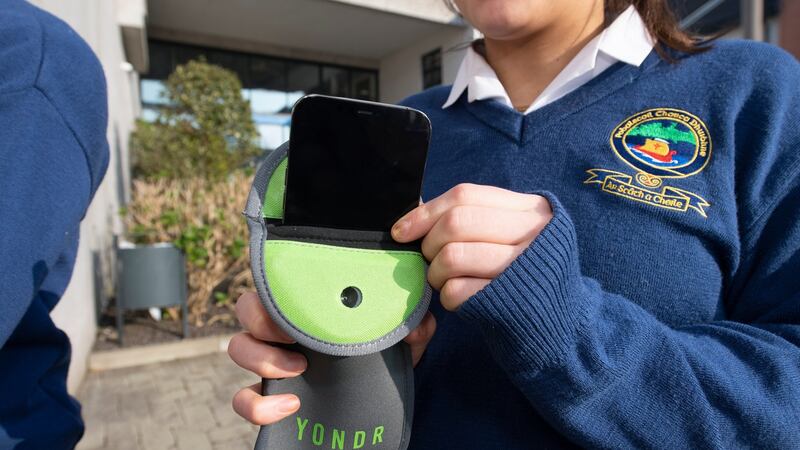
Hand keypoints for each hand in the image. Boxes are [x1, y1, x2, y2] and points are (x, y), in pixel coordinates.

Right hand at [229, 292, 435, 424]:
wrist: (379, 395)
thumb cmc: (382, 353)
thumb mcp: (402, 339)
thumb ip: (413, 327)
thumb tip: (419, 327)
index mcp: (309, 303)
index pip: (277, 279)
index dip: (276, 285)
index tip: (303, 299)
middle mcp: (284, 327)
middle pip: (248, 308)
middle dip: (264, 320)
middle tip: (296, 336)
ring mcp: (272, 360)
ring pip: (238, 348)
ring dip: (262, 358)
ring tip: (299, 369)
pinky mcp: (268, 395)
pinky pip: (242, 400)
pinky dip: (257, 405)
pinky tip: (289, 405)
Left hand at [391, 184, 551, 310]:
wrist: (560, 324)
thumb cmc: (523, 275)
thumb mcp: (513, 235)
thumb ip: (476, 217)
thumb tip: (414, 216)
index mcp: (532, 209)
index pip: (466, 196)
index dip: (427, 212)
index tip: (402, 231)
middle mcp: (535, 232)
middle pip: (457, 223)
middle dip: (430, 243)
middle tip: (430, 260)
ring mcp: (525, 267)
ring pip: (453, 256)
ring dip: (436, 272)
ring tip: (444, 280)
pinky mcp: (512, 301)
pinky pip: (457, 290)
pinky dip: (447, 296)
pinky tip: (458, 299)